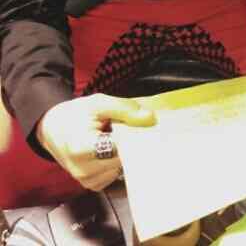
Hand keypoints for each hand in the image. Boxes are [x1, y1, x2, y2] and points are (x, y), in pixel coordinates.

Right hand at [36, 93, 155, 191]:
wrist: (53, 129)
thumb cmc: (75, 115)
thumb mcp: (98, 103)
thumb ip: (124, 108)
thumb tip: (149, 118)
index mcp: (81, 148)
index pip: (120, 146)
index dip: (134, 135)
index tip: (143, 126)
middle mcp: (83, 170)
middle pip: (124, 159)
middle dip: (133, 144)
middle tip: (133, 130)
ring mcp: (88, 181)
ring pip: (123, 169)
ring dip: (127, 155)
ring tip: (117, 139)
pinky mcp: (93, 186)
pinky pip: (116, 176)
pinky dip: (120, 164)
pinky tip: (114, 151)